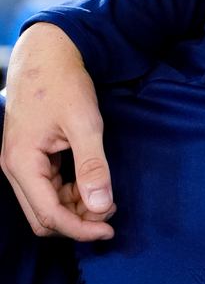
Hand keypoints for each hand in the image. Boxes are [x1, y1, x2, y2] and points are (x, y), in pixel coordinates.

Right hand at [0, 23, 115, 239]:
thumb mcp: (84, 123)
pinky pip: (48, 188)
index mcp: (22, 163)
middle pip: (42, 218)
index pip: (49, 216)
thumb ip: (93, 166)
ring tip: (106, 198)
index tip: (109, 229)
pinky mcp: (31, 156)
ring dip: (75, 208)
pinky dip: (71, 193)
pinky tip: (92, 185)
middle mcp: (15, 168)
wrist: (47, 53)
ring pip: (46, 204)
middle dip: (77, 222)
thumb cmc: (62, 82)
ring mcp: (21, 163)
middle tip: (110, 215)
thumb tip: (100, 206)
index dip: (80, 229)